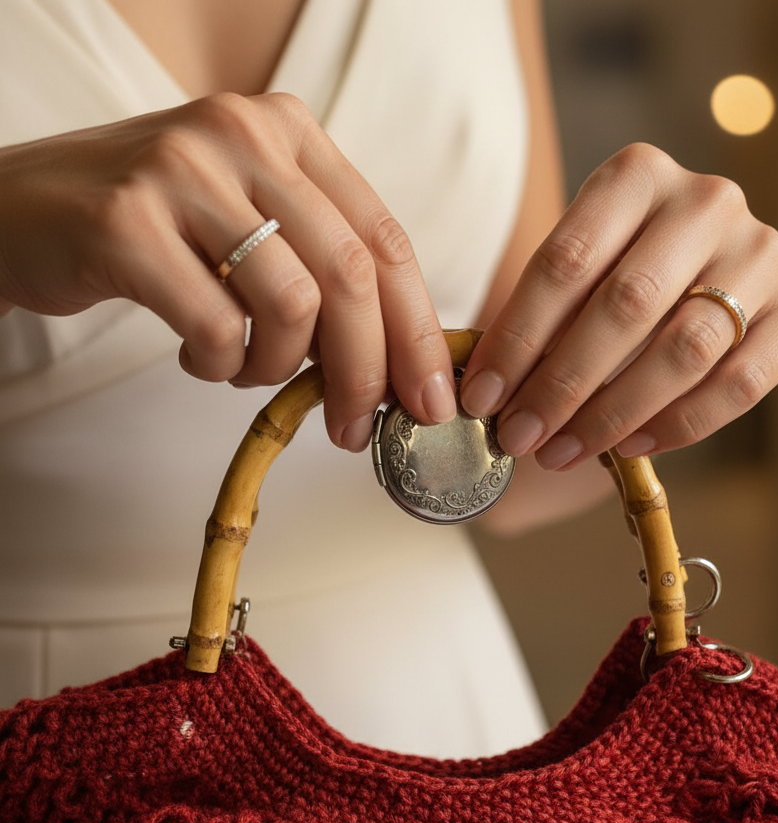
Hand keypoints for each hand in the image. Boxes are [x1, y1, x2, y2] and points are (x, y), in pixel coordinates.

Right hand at [0, 93, 455, 448]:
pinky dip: (218, 366)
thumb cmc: (152, 228)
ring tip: (245, 369)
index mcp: (288, 132)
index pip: (386, 239)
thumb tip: (396, 365)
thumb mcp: (246, 219)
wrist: (21, 209)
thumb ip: (317, 265)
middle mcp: (243, 135)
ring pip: (291, 306)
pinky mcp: (127, 223)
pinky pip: (216, 329)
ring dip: (278, 368)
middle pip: (351, 276)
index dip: (417, 332)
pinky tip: (196, 356)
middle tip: (353, 428)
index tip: (430, 401)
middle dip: (366, 372)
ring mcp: (182, 171)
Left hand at [460, 143, 777, 466]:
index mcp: (638, 173)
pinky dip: (679, 424)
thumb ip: (539, 318)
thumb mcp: (575, 276)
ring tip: (561, 453)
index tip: (480, 398)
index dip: (518, 337)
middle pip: (627, 305)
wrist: (708, 275)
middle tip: (520, 435)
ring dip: (614, 413)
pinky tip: (630, 448)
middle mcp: (708, 201)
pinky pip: (740, 383)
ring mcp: (762, 252)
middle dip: (561, 384)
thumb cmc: (618, 279)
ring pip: (684, 349)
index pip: (567, 261)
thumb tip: (484, 395)